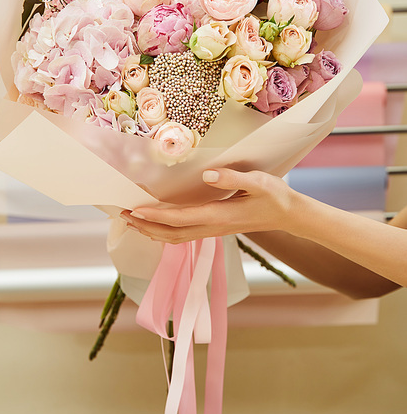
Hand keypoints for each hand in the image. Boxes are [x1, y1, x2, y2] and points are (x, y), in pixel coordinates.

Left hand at [120, 168, 294, 243]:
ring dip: (152, 230)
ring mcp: (213, 230)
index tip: (136, 210)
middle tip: (122, 215)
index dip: (156, 216)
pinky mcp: (215, 228)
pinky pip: (184, 234)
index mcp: (220, 215)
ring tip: (131, 220)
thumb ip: (233, 178)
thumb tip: (207, 176)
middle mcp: (213, 227)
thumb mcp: (258, 182)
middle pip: (172, 234)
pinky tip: (156, 224)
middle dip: (146, 226)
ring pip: (176, 237)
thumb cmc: (275, 196)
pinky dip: (165, 231)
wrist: (290, 215)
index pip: (181, 219)